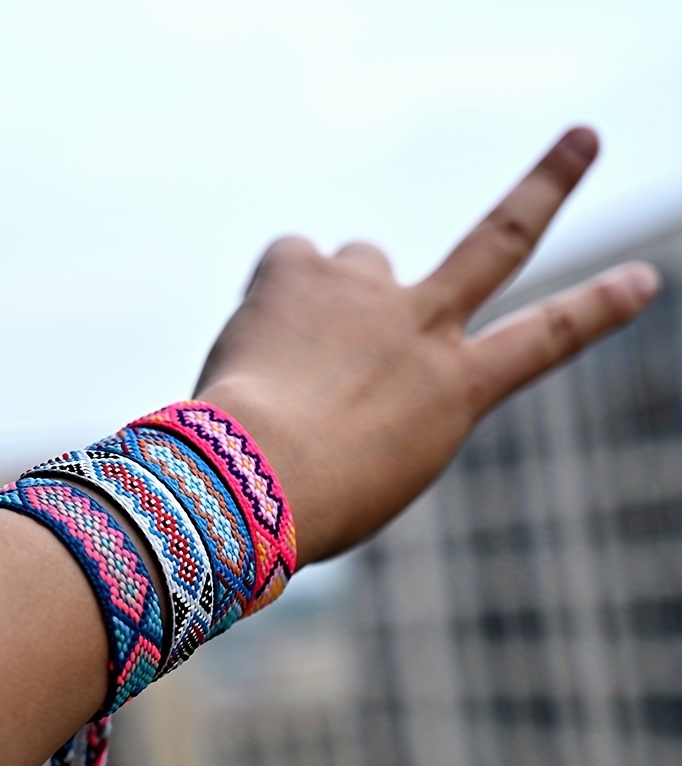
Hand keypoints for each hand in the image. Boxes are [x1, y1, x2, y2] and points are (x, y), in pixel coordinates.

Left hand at [194, 128, 659, 567]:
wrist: (251, 479)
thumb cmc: (318, 498)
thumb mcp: (382, 462)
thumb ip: (387, 395)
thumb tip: (349, 348)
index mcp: (455, 388)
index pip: (548, 338)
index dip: (599, 306)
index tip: (643, 278)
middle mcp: (420, 323)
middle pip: (502, 239)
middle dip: (551, 184)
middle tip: (584, 138)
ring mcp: (364, 286)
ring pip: (365, 259)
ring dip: (342, 293)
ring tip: (302, 350)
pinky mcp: (300, 264)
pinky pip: (295, 258)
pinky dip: (280, 291)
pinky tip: (261, 333)